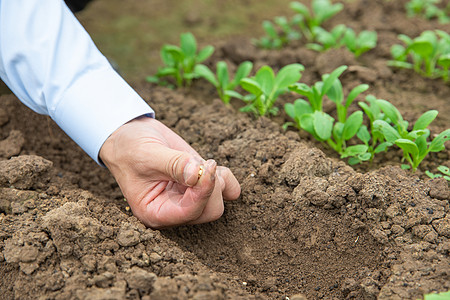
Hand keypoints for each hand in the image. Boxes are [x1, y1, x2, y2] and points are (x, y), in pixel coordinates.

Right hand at [99, 116, 239, 227]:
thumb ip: (174, 165)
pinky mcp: (199, 187)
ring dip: (215, 179)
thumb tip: (198, 174)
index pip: (190, 212)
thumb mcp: (147, 154)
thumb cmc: (130, 148)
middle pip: (210, 211)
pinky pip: (226, 191)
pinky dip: (225, 177)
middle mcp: (174, 211)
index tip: (207, 166)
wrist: (130, 137)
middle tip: (196, 162)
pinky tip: (208, 164)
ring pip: (219, 201)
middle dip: (210, 186)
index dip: (203, 191)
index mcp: (155, 213)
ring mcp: (189, 200)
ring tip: (195, 160)